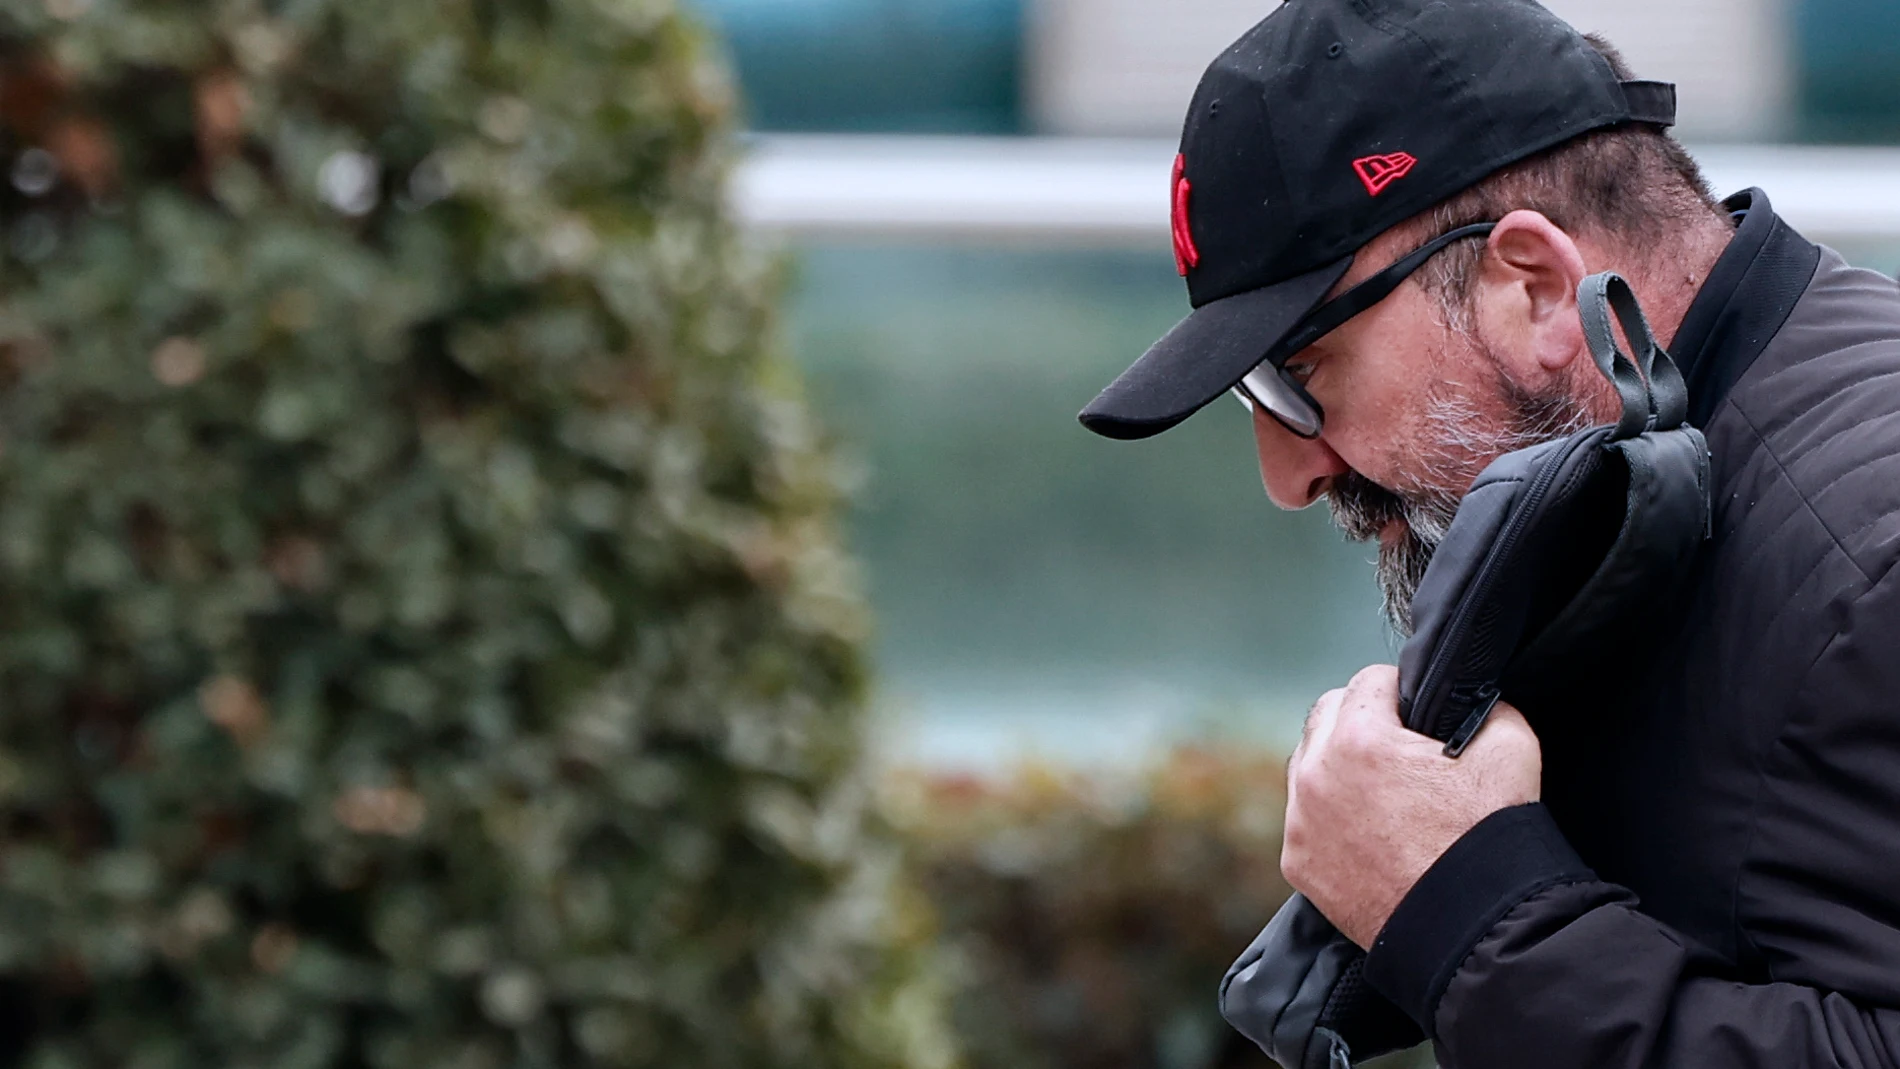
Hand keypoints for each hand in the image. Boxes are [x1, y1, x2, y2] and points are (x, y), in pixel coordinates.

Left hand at [1282, 665, 1541, 947]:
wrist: (1473, 927)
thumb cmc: (1489, 838)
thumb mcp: (1510, 746)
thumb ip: (1486, 705)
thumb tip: (1470, 699)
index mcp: (1359, 740)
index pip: (1369, 681)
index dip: (1402, 691)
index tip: (1420, 712)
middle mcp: (1316, 776)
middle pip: (1326, 715)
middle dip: (1361, 719)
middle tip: (1400, 744)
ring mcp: (1300, 822)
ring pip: (1307, 765)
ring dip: (1337, 764)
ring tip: (1383, 788)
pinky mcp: (1298, 862)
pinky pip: (1305, 817)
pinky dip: (1330, 815)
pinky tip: (1369, 829)